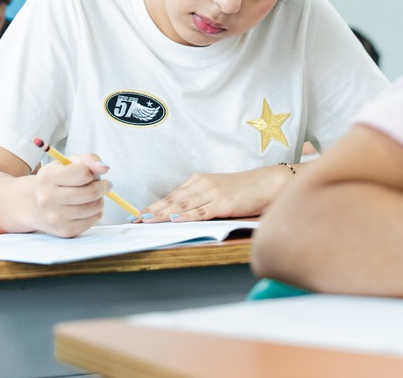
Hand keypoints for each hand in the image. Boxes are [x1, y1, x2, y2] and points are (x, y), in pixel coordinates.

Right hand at [31, 154, 111, 236]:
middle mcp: (48, 198)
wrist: (32, 205)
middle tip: (103, 184)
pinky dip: (96, 212)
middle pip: (91, 192)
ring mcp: (56, 217)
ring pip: (95, 206)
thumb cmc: (55, 181)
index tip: (93, 174)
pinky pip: (94, 219)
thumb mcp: (66, 164)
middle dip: (103, 186)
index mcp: (48, 177)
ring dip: (100, 199)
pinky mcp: (65, 231)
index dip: (92, 172)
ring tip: (92, 196)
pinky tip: (87, 207)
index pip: (83, 174)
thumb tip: (104, 167)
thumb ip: (87, 160)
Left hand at [141, 166, 291, 222]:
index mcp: (199, 181)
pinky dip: (185, 217)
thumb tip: (181, 214)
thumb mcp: (218, 191)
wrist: (267, 183)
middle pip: (172, 200)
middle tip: (134, 220)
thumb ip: (201, 200)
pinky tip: (173, 220)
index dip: (154, 206)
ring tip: (146, 221)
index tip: (138, 215)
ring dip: (162, 214)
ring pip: (182, 206)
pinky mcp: (222, 203)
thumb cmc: (245, 189)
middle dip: (152, 211)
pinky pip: (200, 212)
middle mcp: (202, 185)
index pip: (171, 195)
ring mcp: (212, 193)